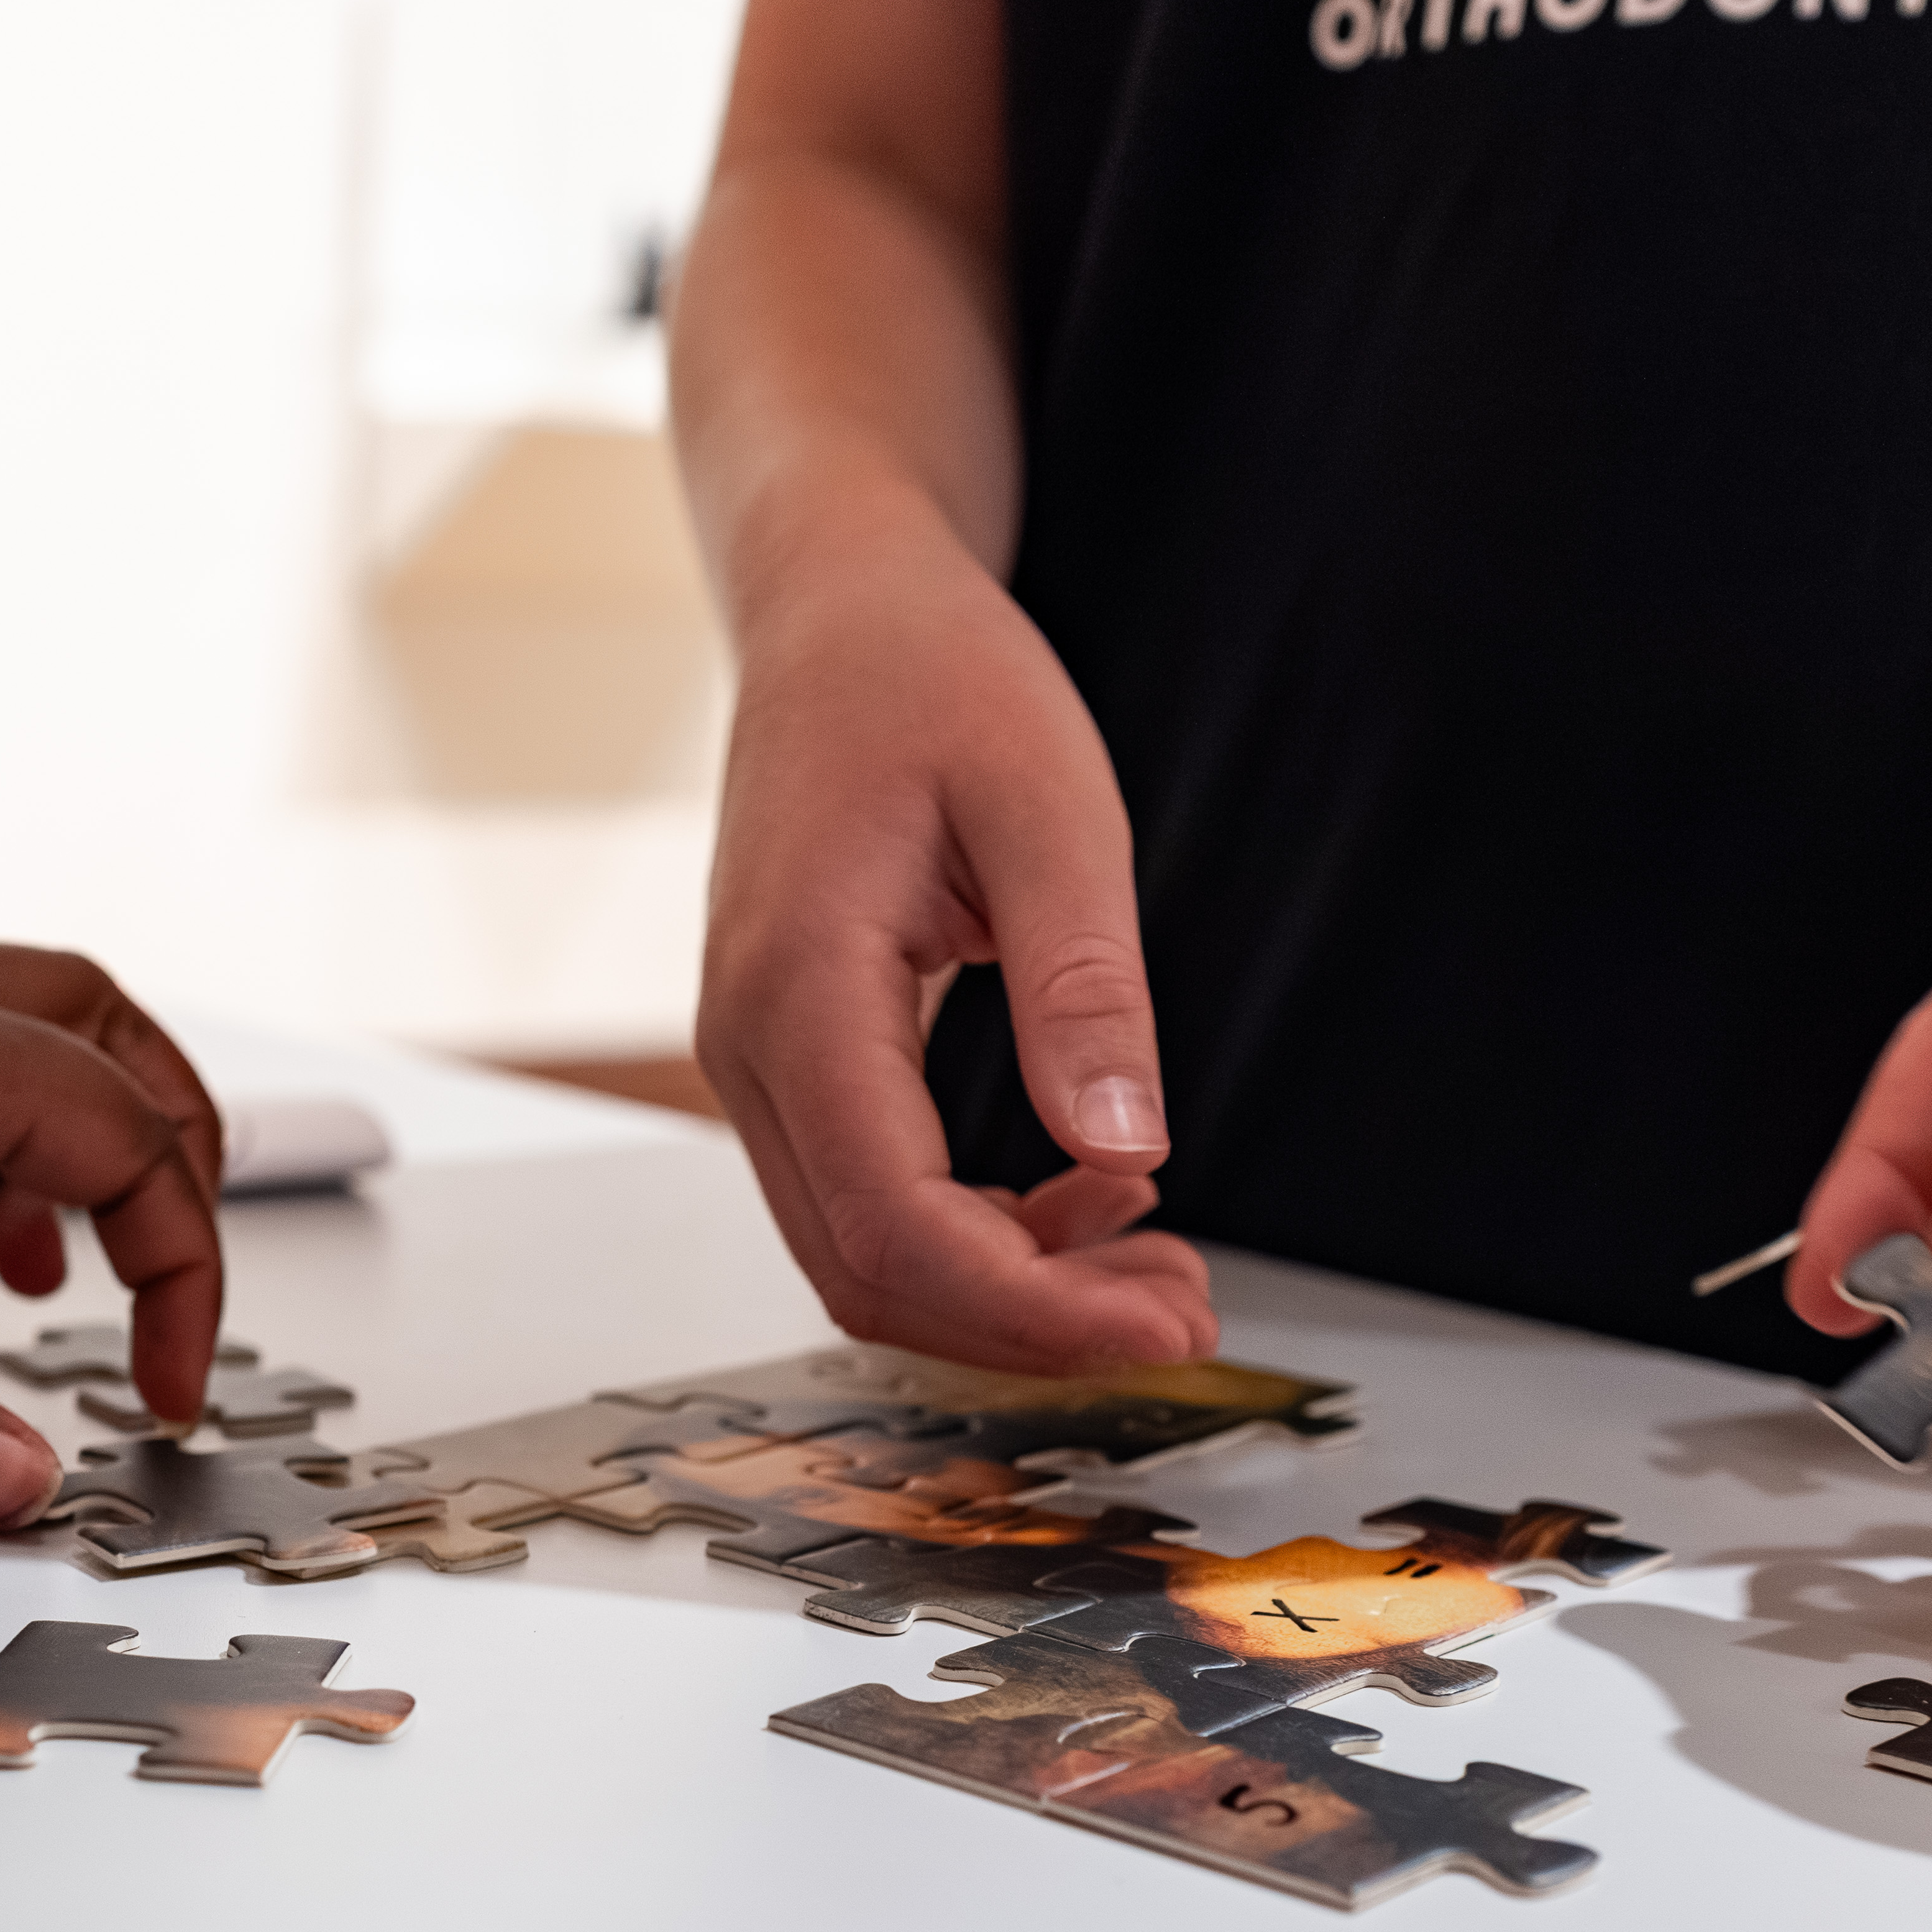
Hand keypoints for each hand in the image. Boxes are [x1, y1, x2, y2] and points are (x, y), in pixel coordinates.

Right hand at [695, 509, 1214, 1372]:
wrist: (839, 606)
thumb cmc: (931, 674)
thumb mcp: (1050, 803)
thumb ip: (1082, 983)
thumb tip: (1126, 1150)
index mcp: (795, 990)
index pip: (896, 1224)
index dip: (1034, 1306)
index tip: (1165, 1326)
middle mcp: (748, 1047)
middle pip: (868, 1273)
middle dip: (1030, 1324)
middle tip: (1183, 1311)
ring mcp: (757, 1060)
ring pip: (862, 1256)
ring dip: (1008, 1289)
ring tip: (1154, 1260)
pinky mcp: (793, 1059)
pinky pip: (868, 1198)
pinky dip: (977, 1236)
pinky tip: (1086, 1194)